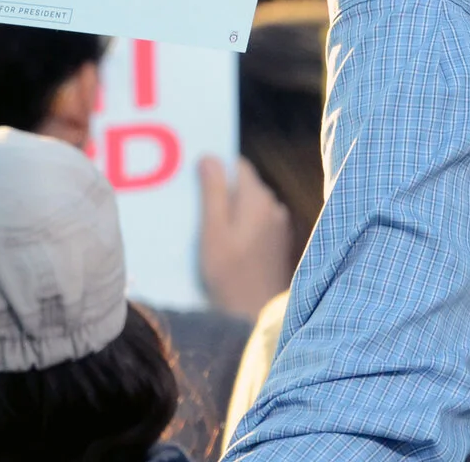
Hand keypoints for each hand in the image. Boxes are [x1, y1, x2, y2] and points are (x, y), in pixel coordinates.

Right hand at [198, 156, 293, 320]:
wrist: (256, 313)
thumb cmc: (230, 273)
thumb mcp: (213, 231)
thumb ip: (213, 193)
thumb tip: (210, 157)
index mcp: (258, 199)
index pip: (238, 167)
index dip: (216, 167)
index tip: (192, 175)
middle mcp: (273, 207)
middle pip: (243, 186)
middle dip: (220, 190)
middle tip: (191, 204)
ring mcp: (278, 226)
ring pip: (249, 207)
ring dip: (229, 211)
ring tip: (202, 226)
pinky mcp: (276, 244)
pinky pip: (255, 224)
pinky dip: (238, 227)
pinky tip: (221, 243)